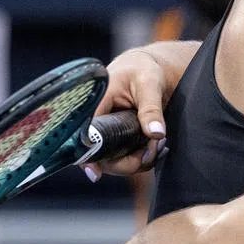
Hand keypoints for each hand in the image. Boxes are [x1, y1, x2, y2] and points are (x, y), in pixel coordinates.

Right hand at [89, 47, 171, 178]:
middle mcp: (97, 122)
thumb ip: (151, 109)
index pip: (85, 135)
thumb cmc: (143, 70)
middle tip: (154, 148)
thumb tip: (156, 134)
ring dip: (139, 161)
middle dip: (129, 161)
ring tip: (159, 144)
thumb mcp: (149, 84)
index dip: (88, 156)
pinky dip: (143, 159)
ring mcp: (106, 134)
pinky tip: (158, 148)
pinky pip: (125, 159)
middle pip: (100, 156)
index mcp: (95, 103)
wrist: (147, 70)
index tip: (95, 174)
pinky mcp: (117, 140)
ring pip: (114, 162)